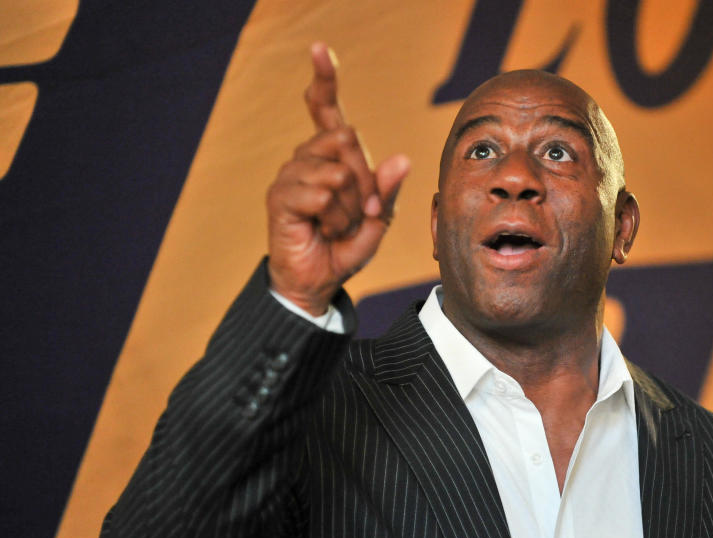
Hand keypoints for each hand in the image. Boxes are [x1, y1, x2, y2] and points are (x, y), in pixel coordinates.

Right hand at [266, 42, 409, 315]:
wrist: (319, 281)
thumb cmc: (346, 246)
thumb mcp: (379, 219)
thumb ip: (388, 189)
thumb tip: (402, 159)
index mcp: (332, 157)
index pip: (326, 110)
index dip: (324, 81)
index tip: (320, 50)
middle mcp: (308, 159)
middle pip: (345, 140)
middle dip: (364, 182)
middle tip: (359, 212)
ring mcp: (291, 176)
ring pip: (336, 172)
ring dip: (349, 207)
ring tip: (338, 226)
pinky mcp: (280, 197)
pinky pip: (318, 192)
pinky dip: (332, 216)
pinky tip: (324, 230)